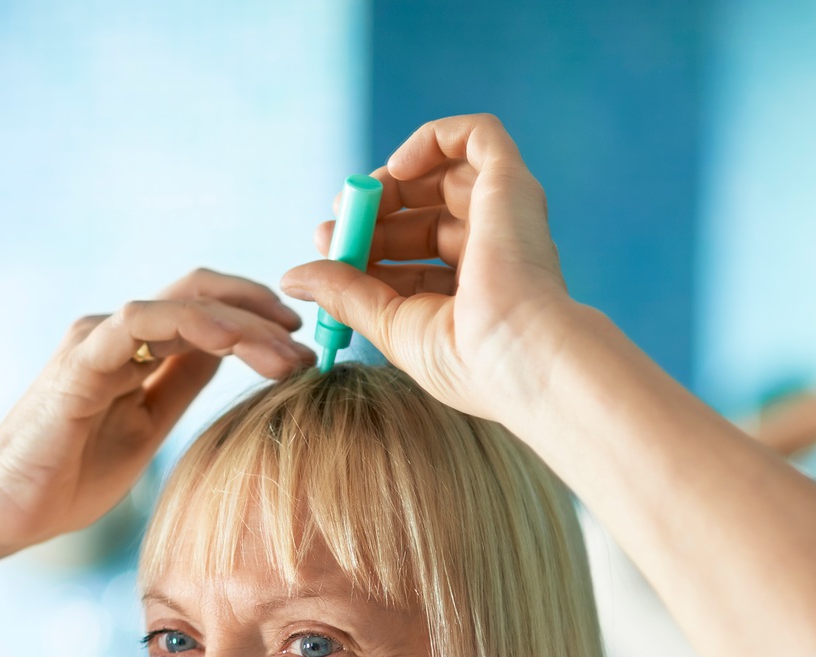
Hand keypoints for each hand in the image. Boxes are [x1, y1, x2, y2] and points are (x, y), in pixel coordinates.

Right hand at [0, 270, 311, 554]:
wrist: (7, 510)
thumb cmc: (70, 477)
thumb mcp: (147, 427)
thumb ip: (180, 384)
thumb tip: (232, 355)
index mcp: (132, 348)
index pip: (203, 306)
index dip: (254, 313)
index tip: (301, 342)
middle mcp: (114, 331)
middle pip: (200, 292)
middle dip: (260, 309)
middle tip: (307, 340)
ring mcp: (96, 339)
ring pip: (182, 303)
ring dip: (242, 321)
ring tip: (286, 351)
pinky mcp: (80, 359)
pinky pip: (142, 322)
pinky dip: (194, 324)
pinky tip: (235, 344)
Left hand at [279, 114, 571, 422]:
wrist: (522, 357)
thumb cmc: (469, 362)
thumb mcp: (392, 327)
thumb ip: (345, 295)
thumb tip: (293, 275)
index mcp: (473, 293)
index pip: (413, 258)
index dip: (366, 247)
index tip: (325, 248)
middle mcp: (495, 251)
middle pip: (424, 214)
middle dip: (372, 214)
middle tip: (332, 223)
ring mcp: (506, 215)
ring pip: (446, 173)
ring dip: (392, 180)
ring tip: (360, 196)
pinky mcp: (512, 183)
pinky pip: (478, 135)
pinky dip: (433, 138)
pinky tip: (399, 166)